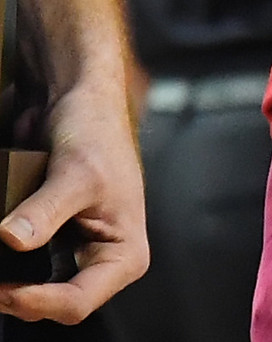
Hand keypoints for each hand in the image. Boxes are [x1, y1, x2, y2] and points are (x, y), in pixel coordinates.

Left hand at [0, 60, 146, 321]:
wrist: (77, 103)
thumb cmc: (96, 133)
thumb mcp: (76, 172)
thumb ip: (45, 211)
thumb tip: (11, 240)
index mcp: (124, 254)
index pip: (78, 302)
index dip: (38, 302)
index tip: (4, 288)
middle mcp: (102, 261)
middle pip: (52, 304)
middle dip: (16, 297)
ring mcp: (74, 255)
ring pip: (32, 293)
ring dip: (6, 288)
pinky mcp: (51, 245)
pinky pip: (22, 274)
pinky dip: (4, 270)